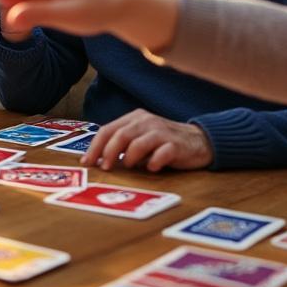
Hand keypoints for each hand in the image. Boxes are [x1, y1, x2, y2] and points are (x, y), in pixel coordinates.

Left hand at [81, 109, 213, 171]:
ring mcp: (162, 132)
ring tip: (129, 166)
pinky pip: (161, 154)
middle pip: (120, 135)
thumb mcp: (141, 138)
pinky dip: (153, 163)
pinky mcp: (176, 145)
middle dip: (107, 153)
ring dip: (129, 158)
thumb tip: (97, 160)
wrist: (200, 141)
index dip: (95, 146)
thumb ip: (122, 144)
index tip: (87, 162)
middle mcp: (147, 121)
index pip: (108, 129)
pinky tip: (152, 168)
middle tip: (104, 168)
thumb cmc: (164, 142)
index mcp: (135, 118)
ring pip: (137, 144)